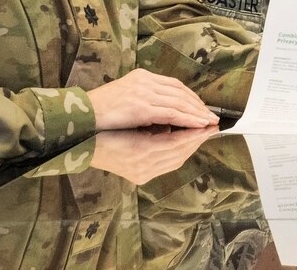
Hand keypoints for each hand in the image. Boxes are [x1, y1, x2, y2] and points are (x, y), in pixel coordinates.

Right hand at [87, 68, 217, 129]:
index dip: (191, 98)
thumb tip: (166, 116)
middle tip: (212, 118)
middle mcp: (145, 81)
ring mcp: (143, 92)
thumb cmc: (100, 112)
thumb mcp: (125, 99)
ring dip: (196, 115)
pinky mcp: (141, 107)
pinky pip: (171, 114)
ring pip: (179, 103)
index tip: (203, 108)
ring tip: (208, 124)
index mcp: (142, 76)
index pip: (175, 85)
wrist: (80, 115)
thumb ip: (145, 102)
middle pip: (180, 93)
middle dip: (198, 107)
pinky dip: (187, 120)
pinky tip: (197, 126)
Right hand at [87, 124, 216, 184]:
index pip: (177, 141)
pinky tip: (187, 143)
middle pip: (180, 152)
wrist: (83, 147)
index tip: (208, 122)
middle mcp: (143, 165)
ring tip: (203, 133)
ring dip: (191, 146)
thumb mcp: (130, 119)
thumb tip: (178, 120)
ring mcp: (142, 173)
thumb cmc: (105, 127)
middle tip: (212, 126)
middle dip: (197, 139)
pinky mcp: (141, 177)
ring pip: (176, 159)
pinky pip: (168, 164)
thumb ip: (154, 122)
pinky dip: (181, 152)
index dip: (194, 131)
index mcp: (141, 149)